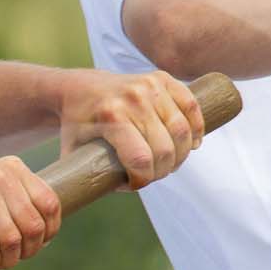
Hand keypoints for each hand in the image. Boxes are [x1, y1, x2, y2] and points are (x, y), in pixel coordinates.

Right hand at [0, 157, 61, 269]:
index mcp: (13, 168)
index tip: (40, 244)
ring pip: (12, 239)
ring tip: (1, 265)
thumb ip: (18, 194)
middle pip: (34, 226)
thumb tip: (46, 230)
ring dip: (10, 261)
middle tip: (16, 259)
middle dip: (30, 250)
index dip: (50, 231)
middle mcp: (1, 177)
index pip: (50, 203)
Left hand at [57, 69, 205, 189]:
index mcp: (110, 116)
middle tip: (154, 175)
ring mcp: (149, 85)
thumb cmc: (76, 127)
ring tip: (170, 162)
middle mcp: (132, 98)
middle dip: (162, 171)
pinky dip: (196, 128)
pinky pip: (190, 105)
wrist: (79, 88)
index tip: (136, 183)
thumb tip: (125, 191)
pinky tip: (192, 142)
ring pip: (182, 130)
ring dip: (181, 154)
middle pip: (165, 149)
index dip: (143, 180)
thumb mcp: (74, 154)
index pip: (141, 159)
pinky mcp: (161, 78)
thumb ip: (93, 178)